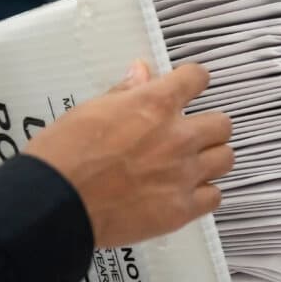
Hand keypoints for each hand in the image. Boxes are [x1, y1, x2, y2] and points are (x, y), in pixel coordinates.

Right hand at [25, 59, 232, 247]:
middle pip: (222, 124)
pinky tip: (185, 193)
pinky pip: (215, 197)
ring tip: (192, 165)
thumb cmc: (63, 155)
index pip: (196, 78)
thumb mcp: (90, 110)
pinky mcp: (181, 209)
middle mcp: (178, 137)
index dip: (193, 81)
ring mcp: (184, 174)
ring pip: (225, 158)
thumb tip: (141, 72)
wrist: (54, 203)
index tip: (189, 87)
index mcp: (154, 105)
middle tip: (190, 135)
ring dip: (211, 159)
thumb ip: (125, 92)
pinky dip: (204, 194)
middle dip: (208, 127)